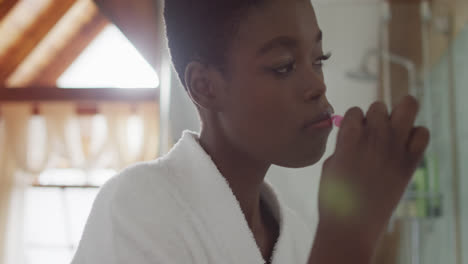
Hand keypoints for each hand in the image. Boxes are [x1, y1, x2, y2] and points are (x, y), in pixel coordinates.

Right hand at [309, 95, 429, 262]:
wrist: (352, 224)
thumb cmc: (333, 196)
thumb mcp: (330, 164)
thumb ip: (344, 144)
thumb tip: (355, 133)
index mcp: (349, 137)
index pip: (354, 111)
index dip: (352, 122)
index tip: (352, 136)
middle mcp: (374, 137)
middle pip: (379, 106)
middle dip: (375, 118)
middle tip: (372, 136)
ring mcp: (395, 147)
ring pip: (407, 106)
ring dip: (398, 117)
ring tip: (392, 134)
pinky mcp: (410, 162)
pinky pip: (422, 133)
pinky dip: (415, 135)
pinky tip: (404, 147)